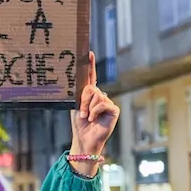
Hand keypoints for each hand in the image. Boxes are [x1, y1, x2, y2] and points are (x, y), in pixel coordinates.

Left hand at [69, 52, 119, 172]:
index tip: (89, 52)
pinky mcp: (114, 109)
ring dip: (88, 107)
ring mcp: (107, 102)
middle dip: (83, 100)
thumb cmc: (79, 124)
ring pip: (96, 95)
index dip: (90, 65)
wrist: (84, 138)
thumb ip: (80, 94)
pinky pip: (102, 103)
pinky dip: (94, 111)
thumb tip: (85, 85)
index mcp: (89, 94)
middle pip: (90, 88)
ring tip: (87, 117)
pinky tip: (93, 119)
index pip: (90, 76)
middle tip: (81, 112)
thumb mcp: (76, 106)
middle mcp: (100, 96)